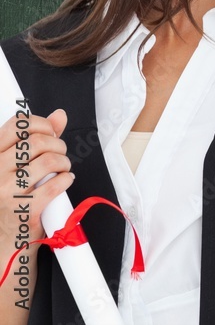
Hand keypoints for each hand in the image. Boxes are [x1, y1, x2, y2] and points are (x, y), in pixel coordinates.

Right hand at [0, 110, 73, 244]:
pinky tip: (64, 181)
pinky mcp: (23, 210)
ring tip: (62, 169)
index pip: (17, 125)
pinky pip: (55, 185)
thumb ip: (37, 138)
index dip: (42, 124)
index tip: (51, 133)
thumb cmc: (10, 199)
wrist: (3, 241)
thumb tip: (59, 114)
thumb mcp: (16, 166)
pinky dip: (66, 180)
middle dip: (58, 145)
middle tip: (60, 155)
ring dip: (64, 163)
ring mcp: (5, 191)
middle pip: (37, 141)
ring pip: (49, 161)